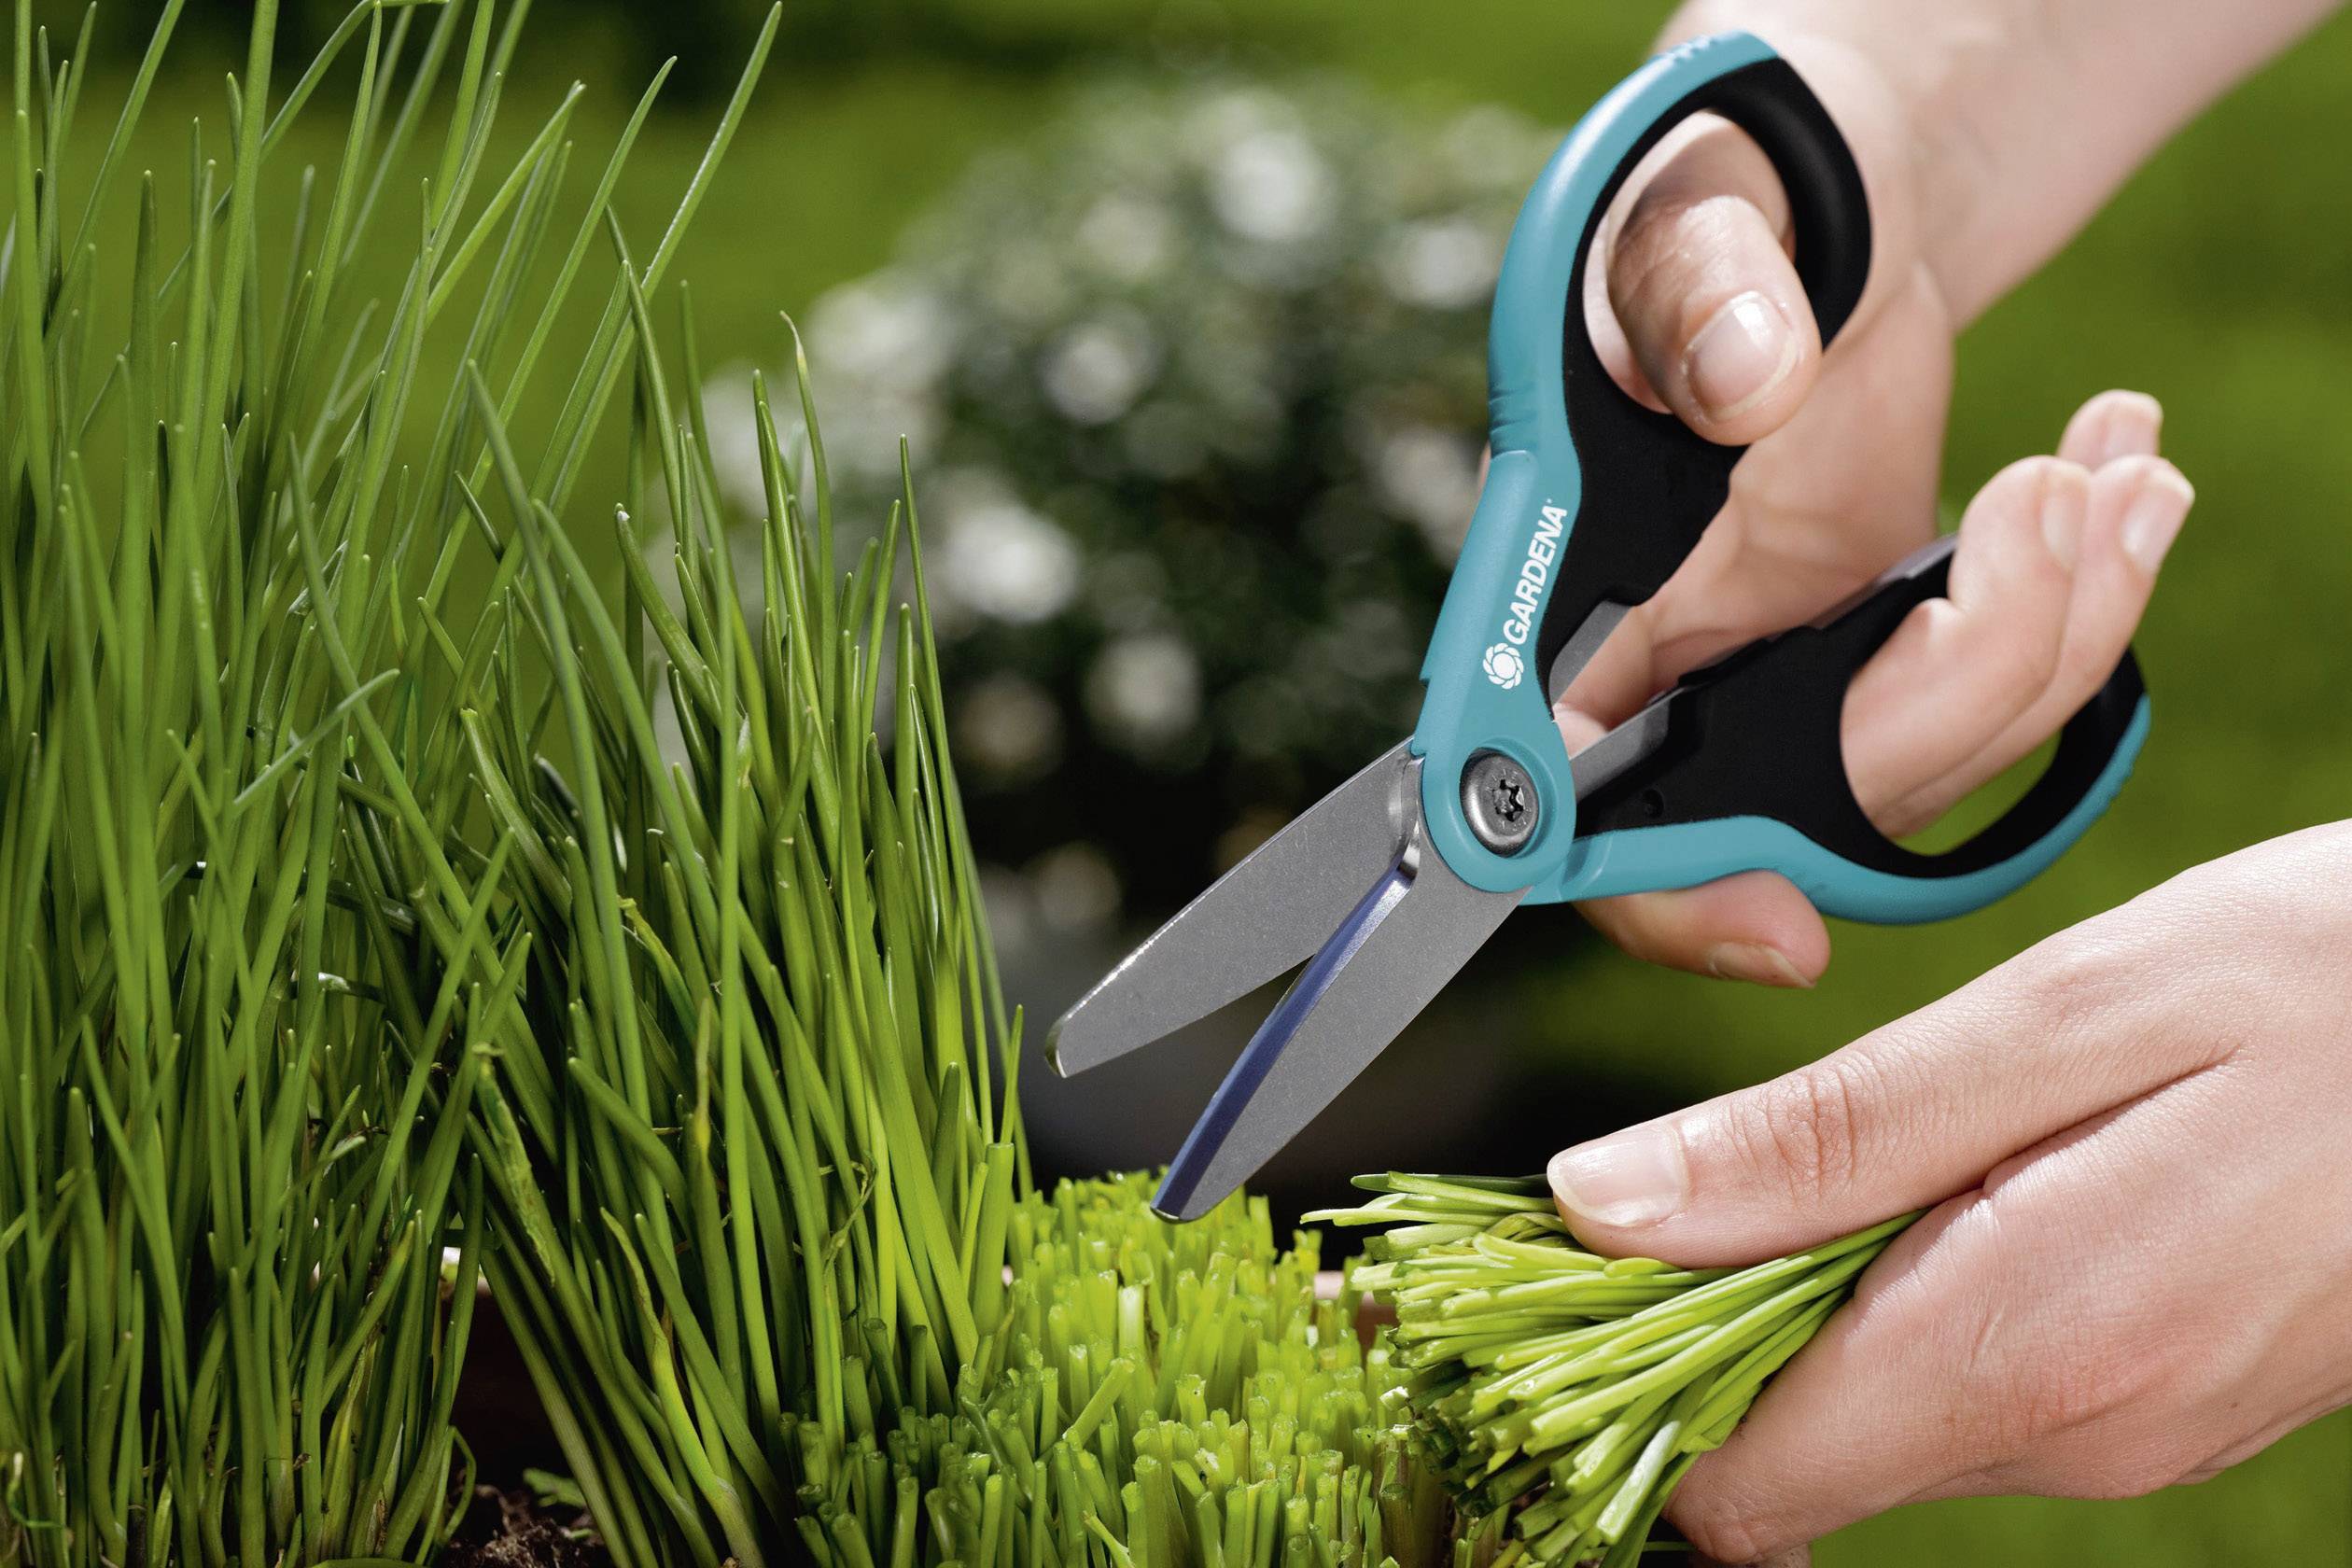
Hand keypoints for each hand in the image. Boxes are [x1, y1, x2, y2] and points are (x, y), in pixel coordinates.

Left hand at [1545, 825, 2351, 1561]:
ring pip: (1876, 1410)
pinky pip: (1970, 1378)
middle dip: (1695, 1326)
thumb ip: (1821, 1137)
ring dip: (1801, 1298)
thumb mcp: (2059, 1019)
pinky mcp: (2160, 1396)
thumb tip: (1601, 1203)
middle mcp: (2077, 1433)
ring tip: (1819, 1154)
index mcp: (2027, 1347)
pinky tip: (1930, 1181)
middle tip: (1677, 1169)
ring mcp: (2129, 1430)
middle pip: (1793, 1447)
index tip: (1560, 1269)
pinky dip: (1902, 1296)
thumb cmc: (2330, 984)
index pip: (1740, 1482)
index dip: (1619, 1381)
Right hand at [1562, 38, 2194, 987]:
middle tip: (2045, 504)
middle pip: (1810, 801)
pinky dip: (2085, 600)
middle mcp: (1661, 678)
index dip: (1668, 895)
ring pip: (1935, 754)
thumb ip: (1688, 296)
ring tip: (2114, 465)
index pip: (1575, 817)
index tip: (1781, 919)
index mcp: (1563, 604)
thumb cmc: (1704, 210)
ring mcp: (1777, 683)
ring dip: (2063, 620)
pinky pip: (1999, 692)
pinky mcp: (1878, 659)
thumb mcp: (1679, 224)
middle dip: (1964, 681)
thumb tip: (1743, 382)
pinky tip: (2118, 478)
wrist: (1808, 205)